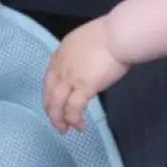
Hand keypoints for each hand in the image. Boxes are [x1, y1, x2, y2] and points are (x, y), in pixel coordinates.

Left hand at [42, 19, 130, 133]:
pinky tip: (80, 126)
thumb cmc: (110, 35)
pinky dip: (74, 120)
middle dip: (51, 110)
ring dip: (58, 119)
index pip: (49, 78)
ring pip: (56, 104)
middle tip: (56, 122)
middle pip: (49, 93)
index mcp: (60, 53)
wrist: (118, 36)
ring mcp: (70, 78)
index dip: (49, 93)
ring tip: (64, 130)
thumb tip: (86, 65)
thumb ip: (80, 55)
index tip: (53, 102)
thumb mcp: (86, 41)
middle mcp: (60, 66)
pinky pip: (73, 109)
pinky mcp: (83, 88)